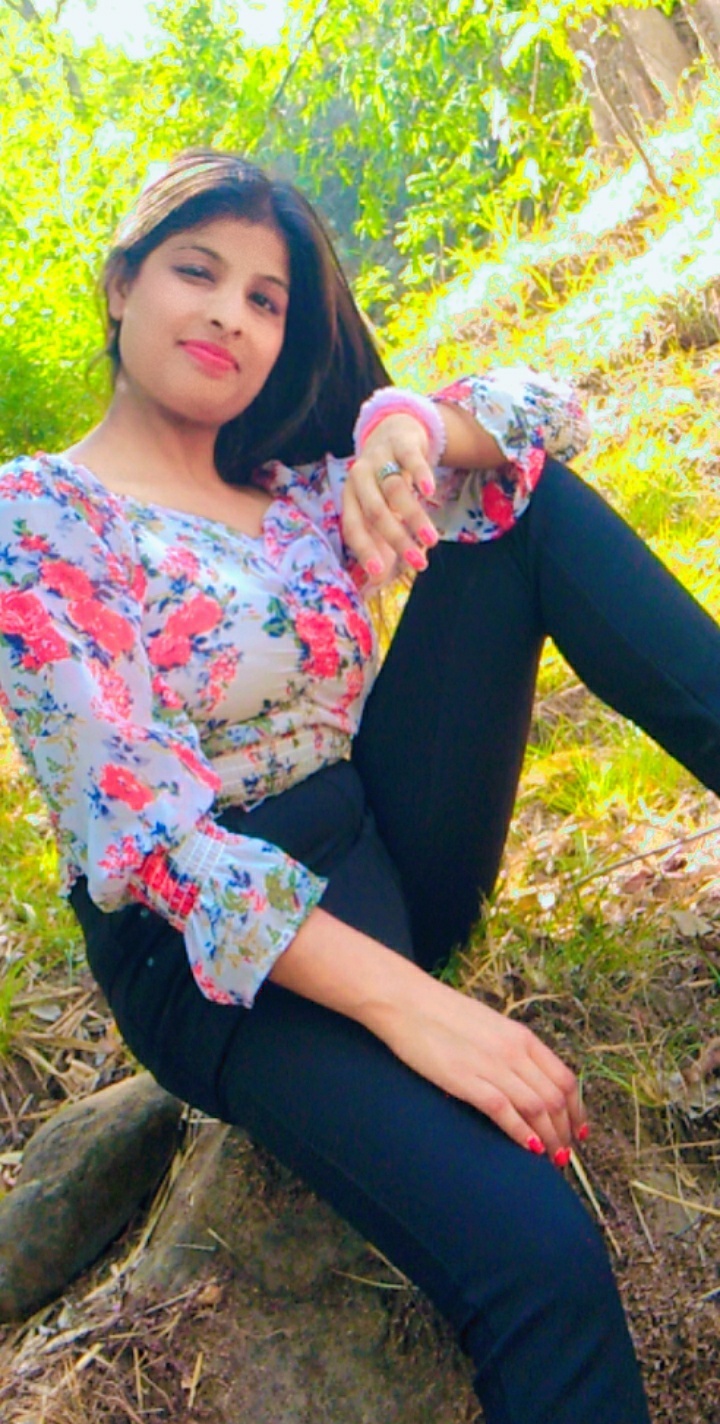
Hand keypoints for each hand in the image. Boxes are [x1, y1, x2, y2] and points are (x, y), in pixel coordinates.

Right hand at [275, 908, 584, 1161]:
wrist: (407, 1002)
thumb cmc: (444, 1014)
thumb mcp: (490, 1026)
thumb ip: (512, 1050)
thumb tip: (529, 1079)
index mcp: (522, 1037)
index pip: (565, 1079)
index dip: (577, 1110)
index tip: (578, 1130)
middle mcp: (514, 1051)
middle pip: (555, 1098)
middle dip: (565, 1131)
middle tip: (565, 1153)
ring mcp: (491, 1066)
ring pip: (536, 1108)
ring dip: (549, 1138)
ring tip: (551, 1159)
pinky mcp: (467, 1080)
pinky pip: (504, 1112)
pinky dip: (521, 1134)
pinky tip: (529, 1149)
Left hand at [342, 413, 440, 582]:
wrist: (394, 434)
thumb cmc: (385, 484)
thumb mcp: (380, 513)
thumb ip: (381, 543)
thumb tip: (378, 582)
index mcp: (350, 498)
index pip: (354, 527)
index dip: (365, 551)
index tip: (380, 574)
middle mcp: (359, 478)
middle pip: (376, 511)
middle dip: (397, 539)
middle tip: (418, 563)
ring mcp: (380, 458)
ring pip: (395, 489)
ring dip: (413, 517)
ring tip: (431, 540)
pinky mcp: (402, 443)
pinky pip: (409, 459)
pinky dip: (420, 475)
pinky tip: (430, 493)